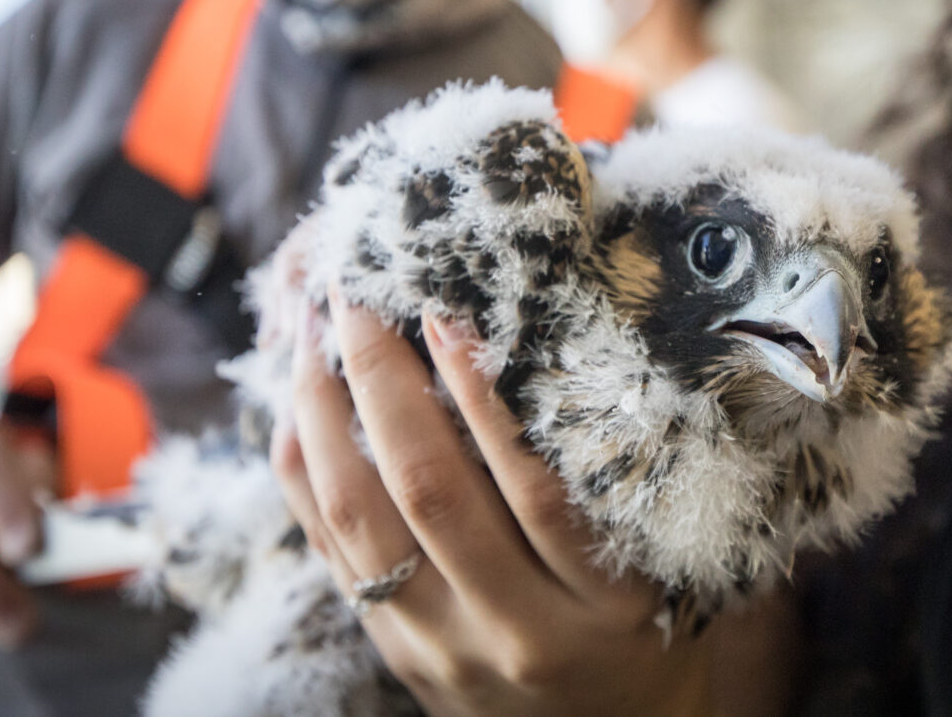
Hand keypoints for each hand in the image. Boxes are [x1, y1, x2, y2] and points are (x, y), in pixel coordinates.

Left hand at [272, 296, 715, 716]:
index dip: (485, 396)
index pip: (536, 487)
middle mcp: (518, 630)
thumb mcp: (658, 567)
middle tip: (357, 299)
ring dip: (325, 418)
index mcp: (604, 602)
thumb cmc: (641, 634)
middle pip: (432, 492)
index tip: (445, 314)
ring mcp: (444, 648)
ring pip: (362, 520)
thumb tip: (528, 348)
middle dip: (383, 381)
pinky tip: (294, 411)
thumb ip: (607, 479)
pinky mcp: (395, 653)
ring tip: (310, 338)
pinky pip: (331, 552)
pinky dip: (302, 473)